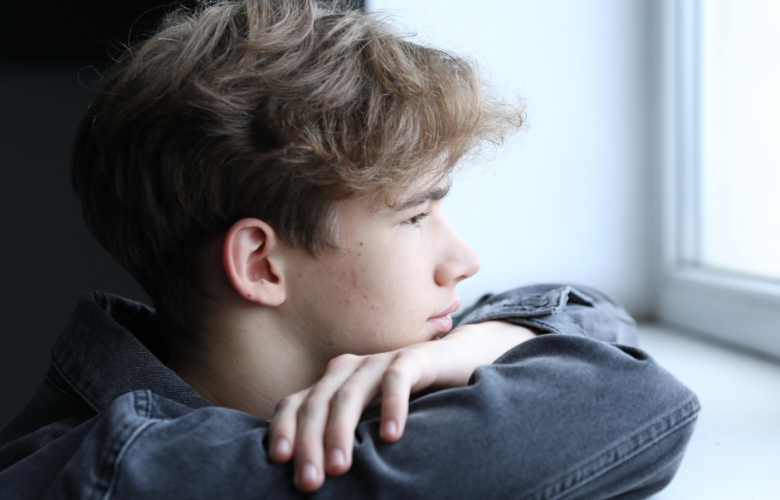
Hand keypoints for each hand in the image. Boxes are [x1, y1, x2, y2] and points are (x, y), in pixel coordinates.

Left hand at [267, 321, 536, 491]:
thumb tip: (310, 478)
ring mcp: (377, 362)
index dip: (283, 429)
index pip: (295, 404)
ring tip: (340, 467)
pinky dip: (391, 406)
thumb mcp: (367, 421)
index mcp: (330, 384)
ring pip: (349, 394)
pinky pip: (396, 380)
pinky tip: (390, 436)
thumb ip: (342, 439)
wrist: (453, 363)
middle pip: (317, 404)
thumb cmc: (404, 402)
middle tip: (309, 481)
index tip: (278, 462)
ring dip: (341, 431)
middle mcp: (347, 370)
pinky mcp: (411, 358)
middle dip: (309, 443)